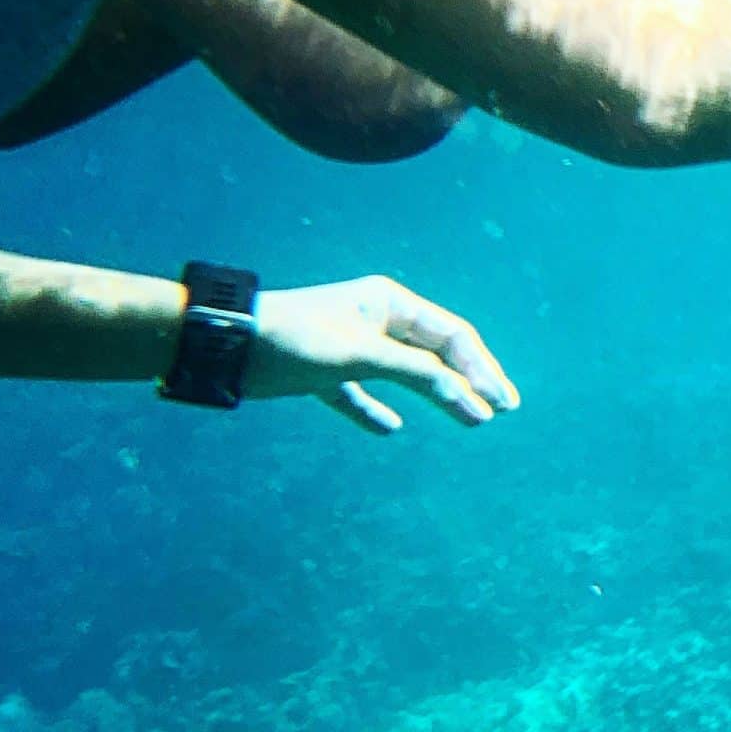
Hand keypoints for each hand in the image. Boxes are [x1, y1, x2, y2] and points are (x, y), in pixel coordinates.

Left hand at [248, 277, 519, 434]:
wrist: (227, 344)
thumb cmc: (298, 339)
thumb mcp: (365, 354)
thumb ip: (420, 374)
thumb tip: (471, 400)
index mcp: (390, 303)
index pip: (453, 336)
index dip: (483, 369)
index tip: (503, 404)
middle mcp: (375, 320)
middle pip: (436, 353)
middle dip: (470, 381)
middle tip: (502, 410)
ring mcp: (349, 346)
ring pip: (406, 373)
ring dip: (437, 395)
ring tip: (468, 419)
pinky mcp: (323, 371)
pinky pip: (361, 393)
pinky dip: (376, 410)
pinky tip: (390, 428)